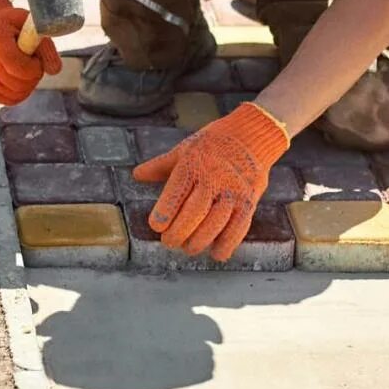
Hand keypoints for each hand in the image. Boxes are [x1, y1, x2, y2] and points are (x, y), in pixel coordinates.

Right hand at [0, 0, 61, 105]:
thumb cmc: (11, 25)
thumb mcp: (30, 24)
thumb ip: (45, 46)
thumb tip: (55, 70)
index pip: (19, 68)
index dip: (34, 68)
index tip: (36, 58)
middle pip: (18, 85)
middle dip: (32, 77)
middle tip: (30, 63)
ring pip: (15, 96)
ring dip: (26, 86)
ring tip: (21, 68)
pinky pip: (8, 100)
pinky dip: (17, 92)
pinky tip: (14, 77)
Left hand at [132, 103, 290, 260]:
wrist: (252, 135)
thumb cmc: (213, 144)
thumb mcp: (185, 149)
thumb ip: (161, 166)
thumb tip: (136, 175)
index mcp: (193, 164)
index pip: (177, 190)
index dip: (166, 211)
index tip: (156, 226)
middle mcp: (214, 177)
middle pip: (196, 211)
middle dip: (180, 231)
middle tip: (169, 242)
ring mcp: (233, 190)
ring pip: (216, 222)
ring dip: (200, 240)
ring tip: (189, 248)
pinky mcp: (249, 201)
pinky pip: (239, 227)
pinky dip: (228, 243)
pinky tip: (216, 253)